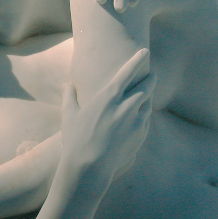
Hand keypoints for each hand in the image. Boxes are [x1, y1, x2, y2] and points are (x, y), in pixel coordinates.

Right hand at [60, 49, 154, 190]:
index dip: (137, 60)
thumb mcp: (69, 115)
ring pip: (147, 103)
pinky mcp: (140, 135)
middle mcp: (126, 105)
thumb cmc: (76, 139)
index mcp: (109, 96)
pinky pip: (145, 120)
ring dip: (146, 98)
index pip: (128, 72)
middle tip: (152, 75)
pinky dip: (143, 115)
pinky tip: (138, 117)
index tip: (145, 52)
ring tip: (145, 96)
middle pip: (146, 86)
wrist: (90, 167)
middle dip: (150, 78)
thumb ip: (69, 97)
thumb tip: (65, 85)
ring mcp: (136, 121)